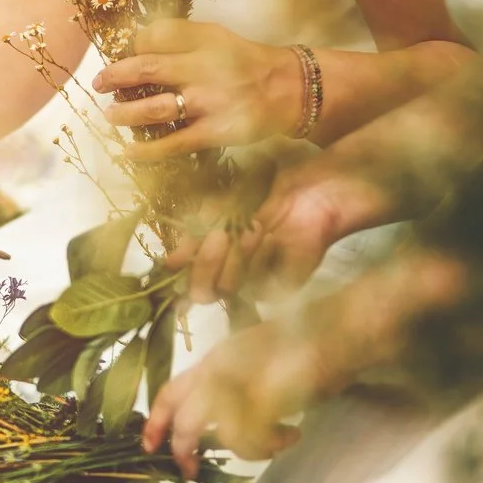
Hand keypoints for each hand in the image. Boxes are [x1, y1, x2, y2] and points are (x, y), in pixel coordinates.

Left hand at [92, 19, 303, 161]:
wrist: (290, 90)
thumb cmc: (246, 63)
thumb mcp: (218, 37)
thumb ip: (183, 40)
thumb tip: (136, 47)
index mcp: (204, 39)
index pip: (157, 35)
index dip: (133, 44)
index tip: (123, 53)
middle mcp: (204, 68)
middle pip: (147, 68)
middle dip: (115, 76)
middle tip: (99, 83)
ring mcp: (208, 102)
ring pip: (155, 108)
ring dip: (124, 114)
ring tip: (109, 115)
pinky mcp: (214, 132)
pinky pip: (173, 143)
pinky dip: (146, 151)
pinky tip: (127, 152)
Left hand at [141, 250, 470, 476]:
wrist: (343, 326)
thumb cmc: (311, 341)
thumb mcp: (260, 357)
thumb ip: (237, 382)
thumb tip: (224, 421)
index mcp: (217, 356)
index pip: (171, 389)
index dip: (156, 421)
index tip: (150, 445)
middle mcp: (222, 367)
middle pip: (185, 421)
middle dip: (184, 451)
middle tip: (190, 471)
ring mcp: (243, 381)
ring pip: (221, 435)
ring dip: (246, 448)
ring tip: (273, 443)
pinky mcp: (266, 396)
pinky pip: (254, 440)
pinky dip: (272, 446)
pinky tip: (293, 434)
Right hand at [160, 157, 397, 304]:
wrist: (314, 190)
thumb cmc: (268, 195)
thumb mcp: (223, 210)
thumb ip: (194, 238)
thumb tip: (168, 264)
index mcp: (218, 263)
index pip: (190, 281)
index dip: (181, 274)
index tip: (174, 262)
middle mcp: (236, 278)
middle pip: (203, 292)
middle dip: (206, 263)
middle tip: (217, 235)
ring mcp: (258, 284)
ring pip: (228, 287)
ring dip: (235, 255)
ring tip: (254, 227)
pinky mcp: (282, 287)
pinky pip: (257, 284)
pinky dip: (259, 256)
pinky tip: (271, 234)